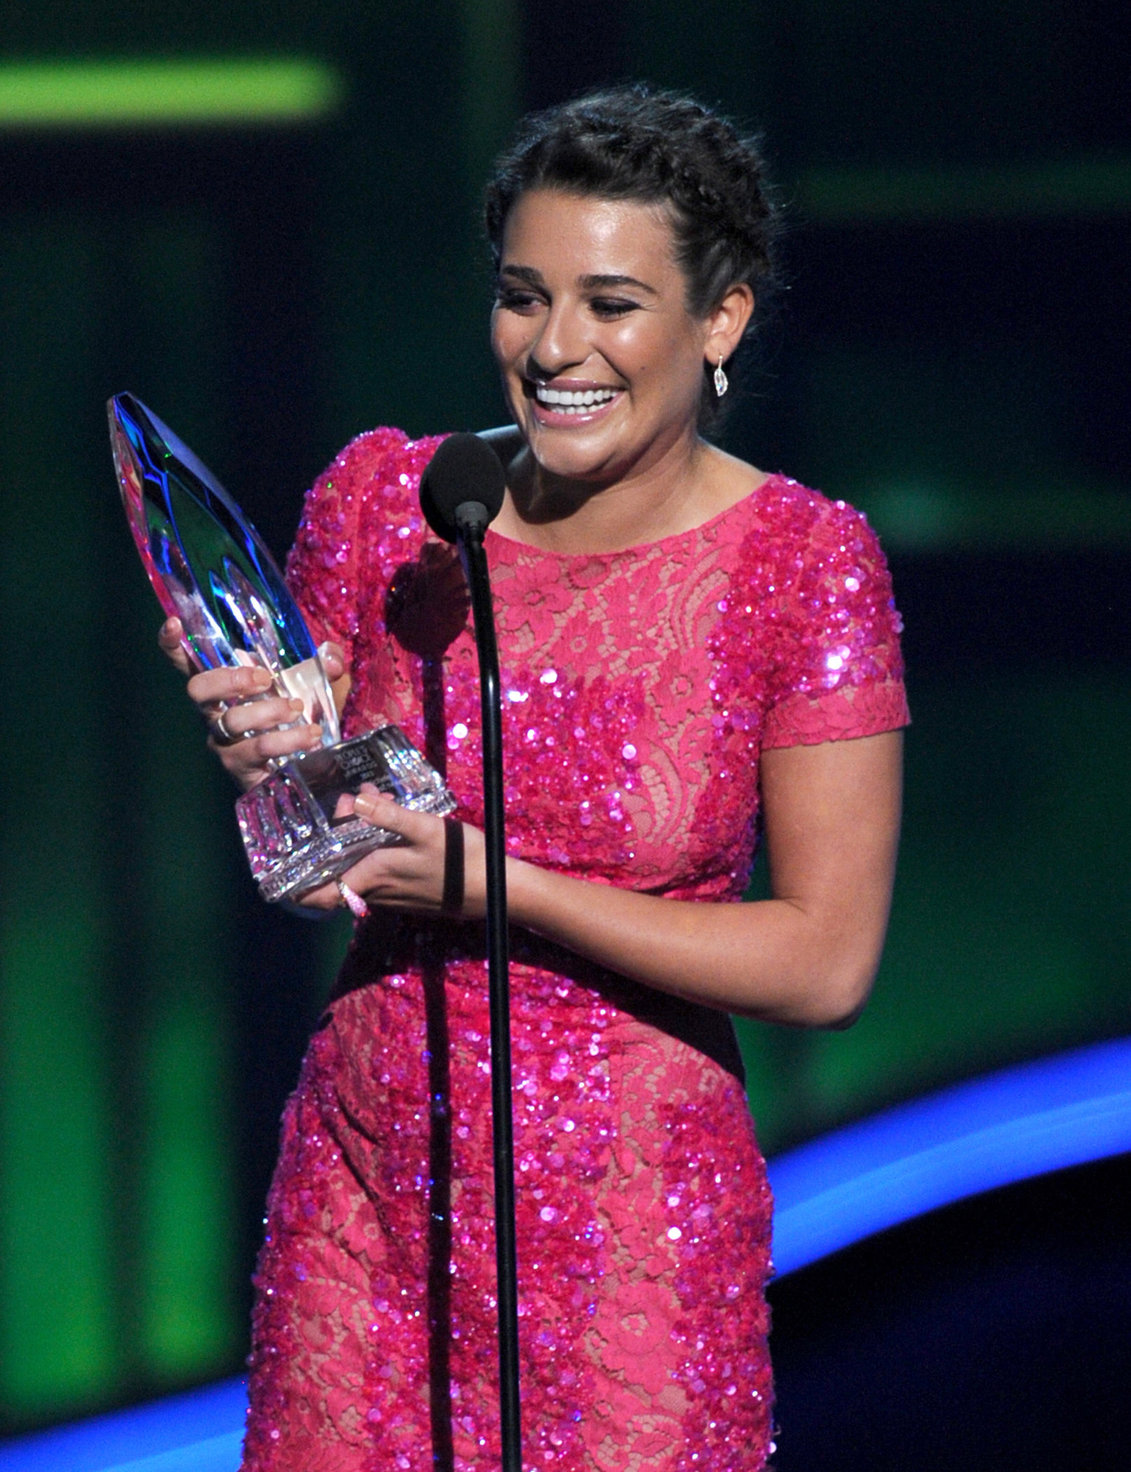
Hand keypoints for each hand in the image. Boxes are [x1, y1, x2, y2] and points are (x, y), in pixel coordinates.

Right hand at [157, 616, 345, 789]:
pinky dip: (287, 739)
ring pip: (231, 720)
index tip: (174, 624)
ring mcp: (225, 741)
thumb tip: (330, 658)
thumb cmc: (307, 714)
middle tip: (265, 679)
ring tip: (297, 708)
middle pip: (198, 689)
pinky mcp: (241, 766)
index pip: (188, 662)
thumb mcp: (321, 684)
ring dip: (267, 711)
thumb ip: (326, 662)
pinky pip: (257, 749)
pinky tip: (311, 735)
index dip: (173, 644)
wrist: (316, 764)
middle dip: (229, 679)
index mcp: (227, 684)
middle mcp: (216, 711)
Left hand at [294, 787, 485, 918]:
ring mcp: (393, 895)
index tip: (278, 875)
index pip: (321, 895)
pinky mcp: (407, 893)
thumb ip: (389, 815)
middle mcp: (377, 891)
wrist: (496, 891)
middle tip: (336, 814)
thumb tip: (355, 799)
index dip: (295, 890)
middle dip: (330, 848)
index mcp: (373, 876)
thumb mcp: (427, 829)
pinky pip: (377, 875)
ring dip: (353, 849)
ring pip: (357, 874)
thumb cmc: (462, 860)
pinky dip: (372, 855)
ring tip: (367, 814)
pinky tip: (389, 831)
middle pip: (337, 876)